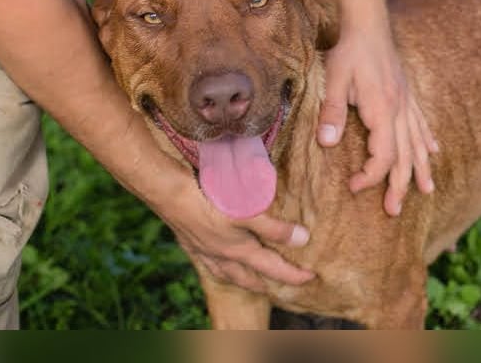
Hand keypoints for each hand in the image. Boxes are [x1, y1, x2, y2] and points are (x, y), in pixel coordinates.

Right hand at [157, 169, 314, 292]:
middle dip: (265, 283)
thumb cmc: (209, 202)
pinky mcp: (189, 241)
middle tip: (278, 286)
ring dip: (241, 278)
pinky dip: (218, 266)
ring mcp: (203, 251)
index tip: (311, 277)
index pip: (273, 268)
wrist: (169, 194)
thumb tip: (303, 239)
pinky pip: (207, 262)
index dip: (293, 274)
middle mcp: (221, 257)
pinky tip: (217, 259)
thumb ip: (275, 229)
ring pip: (226, 273)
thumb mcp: (248, 214)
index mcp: (238, 252)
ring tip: (250, 278)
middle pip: (247, 277)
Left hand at [317, 23, 438, 215]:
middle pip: (406, 156)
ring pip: (419, 143)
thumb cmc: (349, 50)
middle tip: (393, 210)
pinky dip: (428, 141)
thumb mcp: (333, 78)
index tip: (354, 186)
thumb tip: (328, 142)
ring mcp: (407, 102)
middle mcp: (400, 109)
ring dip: (421, 169)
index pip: (384, 155)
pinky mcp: (407, 94)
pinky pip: (422, 124)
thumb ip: (331, 111)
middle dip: (400, 186)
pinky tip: (434, 152)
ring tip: (427, 192)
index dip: (371, 175)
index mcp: (383, 109)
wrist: (368, 22)